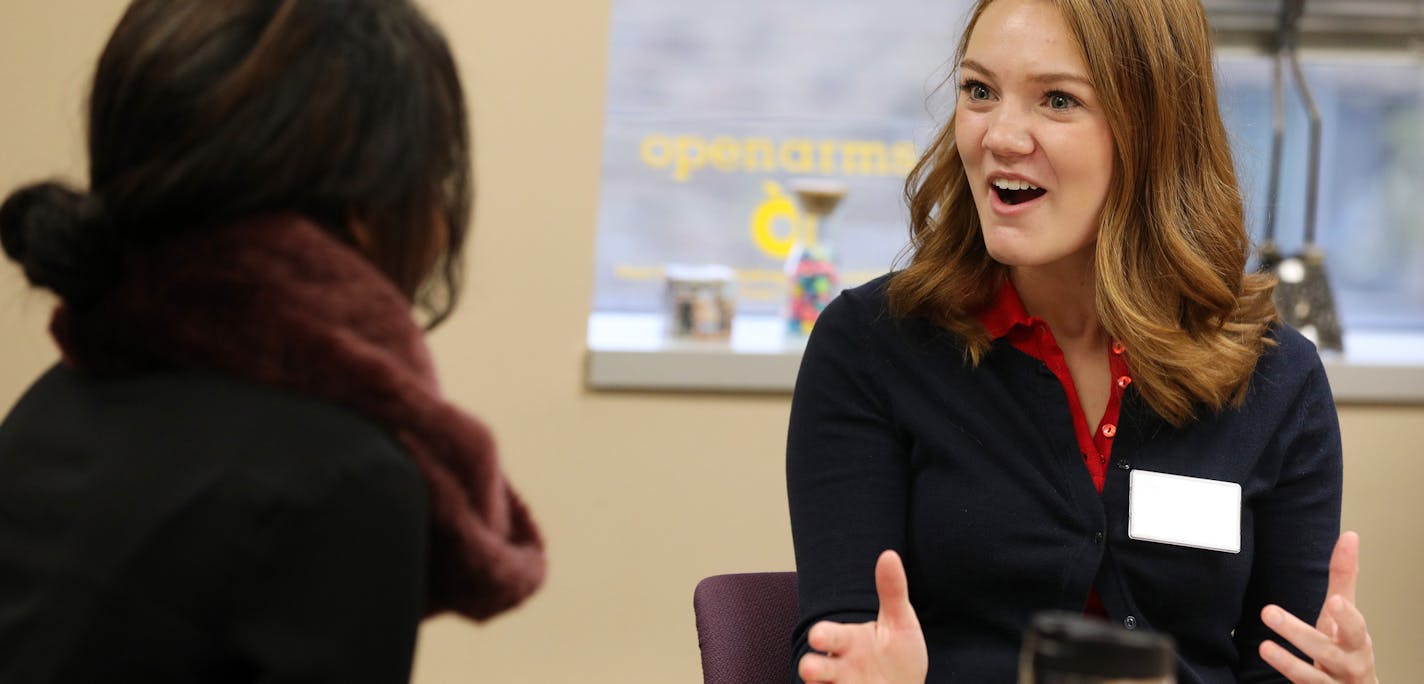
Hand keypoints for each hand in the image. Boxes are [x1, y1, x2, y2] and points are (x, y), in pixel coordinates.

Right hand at [797, 550, 927, 683]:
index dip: (822, 636)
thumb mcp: (900, 623)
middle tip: (810, 669)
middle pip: (815, 668)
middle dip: (812, 669)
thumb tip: (889, 554)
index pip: (828, 636)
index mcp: (847, 642)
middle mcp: (839, 669)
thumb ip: (892, 591)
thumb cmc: (899, 654)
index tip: (819, 636)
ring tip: (817, 683)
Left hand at [1260, 531, 1378, 682]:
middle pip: (1327, 651)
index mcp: (1356, 639)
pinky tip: (1266, 663)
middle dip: (1300, 634)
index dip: (1346, 616)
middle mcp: (1347, 663)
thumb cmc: (1347, 646)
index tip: (1333, 602)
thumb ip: (1344, 577)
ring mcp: (1332, 683)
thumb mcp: (1344, 613)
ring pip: (1311, 677)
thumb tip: (1349, 536)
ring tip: (1263, 646)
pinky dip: (1286, 677)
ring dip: (1287, 662)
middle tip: (1268, 612)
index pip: (1355, 626)